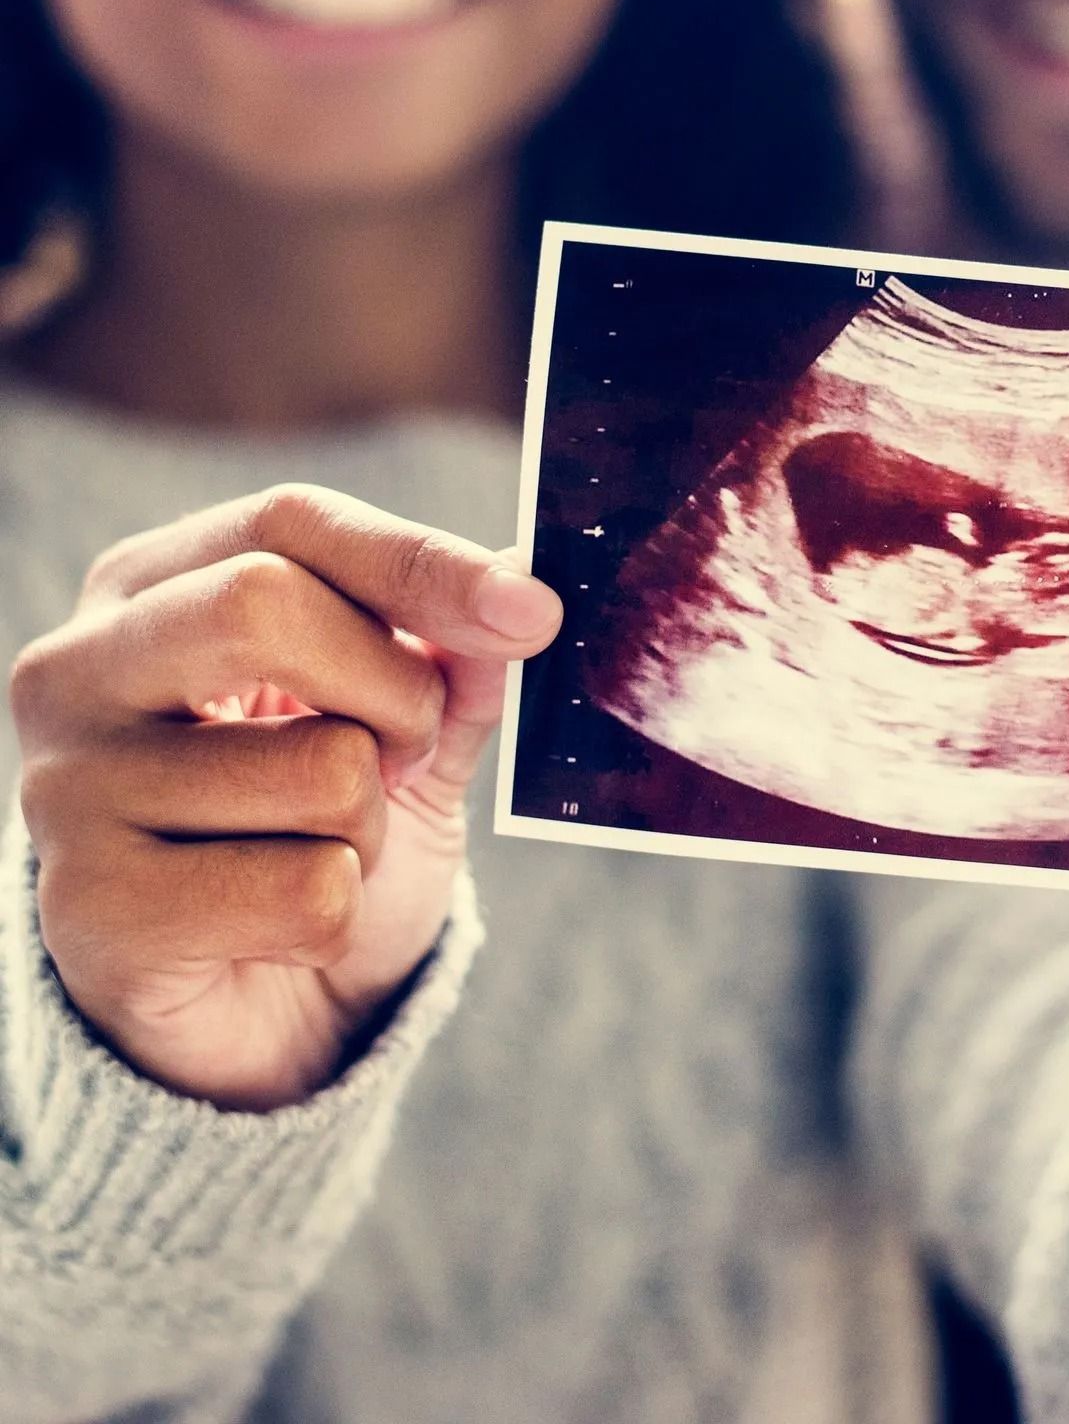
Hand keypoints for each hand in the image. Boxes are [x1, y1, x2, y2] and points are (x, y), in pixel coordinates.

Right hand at [9, 485, 561, 1111]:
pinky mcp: (91, 909)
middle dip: (395, 695)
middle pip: (264, 604)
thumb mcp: (403, 730)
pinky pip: (308, 892)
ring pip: (319, 767)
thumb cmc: (319, 838)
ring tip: (316, 853)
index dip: (425, 561)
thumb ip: (451, 657)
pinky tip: (273, 931)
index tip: (536, 612)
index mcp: (152, 588)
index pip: (292, 523)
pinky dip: (338, 919)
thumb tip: (519, 585)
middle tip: (405, 760)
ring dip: (372, 829)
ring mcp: (68, 788)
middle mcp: (80, 669)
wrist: (262, 1011)